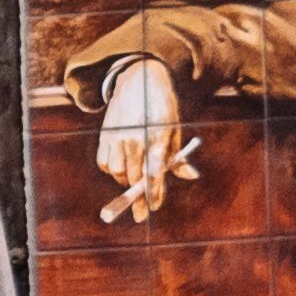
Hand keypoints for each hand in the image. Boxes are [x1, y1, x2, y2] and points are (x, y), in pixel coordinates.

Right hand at [93, 62, 194, 223]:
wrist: (138, 81)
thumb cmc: (161, 108)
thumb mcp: (174, 129)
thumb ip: (177, 155)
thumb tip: (191, 175)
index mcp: (156, 136)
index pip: (154, 171)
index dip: (154, 191)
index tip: (153, 207)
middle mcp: (134, 138)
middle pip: (134, 176)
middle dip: (137, 197)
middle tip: (140, 214)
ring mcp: (117, 138)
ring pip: (118, 172)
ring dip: (126, 181)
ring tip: (134, 179)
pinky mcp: (104, 137)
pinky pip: (106, 164)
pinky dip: (113, 170)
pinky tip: (123, 165)